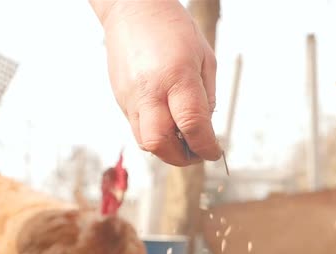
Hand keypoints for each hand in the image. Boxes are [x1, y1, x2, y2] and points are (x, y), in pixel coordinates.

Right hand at [91, 0, 221, 165]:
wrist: (133, 10)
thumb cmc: (173, 29)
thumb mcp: (205, 58)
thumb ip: (207, 97)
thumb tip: (205, 128)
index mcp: (176, 77)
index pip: (192, 126)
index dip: (206, 147)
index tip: (214, 152)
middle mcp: (149, 91)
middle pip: (161, 144)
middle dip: (182, 158)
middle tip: (196, 152)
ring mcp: (130, 97)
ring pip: (145, 142)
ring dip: (167, 149)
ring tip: (183, 139)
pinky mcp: (120, 99)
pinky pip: (137, 128)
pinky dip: (155, 134)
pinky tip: (167, 122)